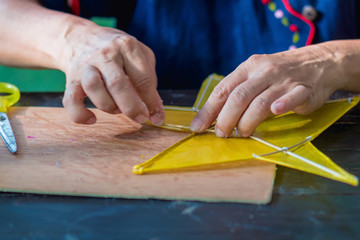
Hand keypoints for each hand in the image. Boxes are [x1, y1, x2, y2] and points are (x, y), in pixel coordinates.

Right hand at [59, 21, 163, 124]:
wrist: (79, 38)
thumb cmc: (116, 51)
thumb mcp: (138, 55)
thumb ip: (149, 80)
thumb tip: (155, 111)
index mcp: (126, 46)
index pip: (143, 78)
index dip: (151, 101)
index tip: (156, 117)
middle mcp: (105, 54)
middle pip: (117, 84)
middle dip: (131, 107)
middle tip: (140, 118)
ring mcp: (86, 66)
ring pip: (94, 88)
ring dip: (108, 106)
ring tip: (117, 110)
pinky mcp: (71, 79)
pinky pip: (71, 100)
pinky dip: (80, 114)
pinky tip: (92, 119)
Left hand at [191, 44, 343, 136]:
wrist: (318, 62)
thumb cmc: (278, 74)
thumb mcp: (255, 75)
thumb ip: (237, 92)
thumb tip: (212, 118)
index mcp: (248, 67)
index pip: (223, 90)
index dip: (208, 110)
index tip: (197, 127)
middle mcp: (264, 71)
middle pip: (239, 97)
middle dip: (225, 119)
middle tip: (222, 134)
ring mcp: (284, 80)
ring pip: (261, 102)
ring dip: (247, 122)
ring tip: (242, 133)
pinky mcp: (303, 90)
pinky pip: (292, 97)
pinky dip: (283, 105)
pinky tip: (275, 111)